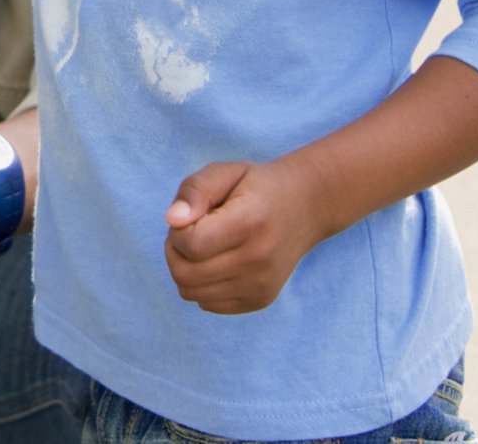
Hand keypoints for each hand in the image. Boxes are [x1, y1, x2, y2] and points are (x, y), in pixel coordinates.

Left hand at [163, 159, 328, 313]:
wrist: (305, 208)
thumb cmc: (256, 187)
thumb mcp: (224, 172)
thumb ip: (194, 191)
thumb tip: (172, 220)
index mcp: (250, 223)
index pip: (190, 244)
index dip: (177, 230)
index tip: (193, 216)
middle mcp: (259, 261)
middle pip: (185, 274)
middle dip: (175, 250)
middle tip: (193, 231)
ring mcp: (262, 286)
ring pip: (190, 292)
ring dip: (185, 268)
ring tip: (205, 246)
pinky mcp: (260, 300)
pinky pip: (207, 304)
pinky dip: (201, 285)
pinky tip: (217, 263)